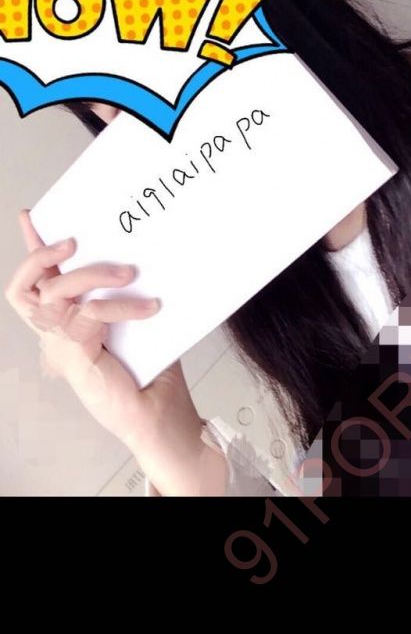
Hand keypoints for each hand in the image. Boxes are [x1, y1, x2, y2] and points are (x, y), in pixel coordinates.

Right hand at [4, 210, 227, 495]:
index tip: (33, 216)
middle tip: (76, 241)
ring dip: (91, 275)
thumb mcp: (136, 322)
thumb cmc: (150, 373)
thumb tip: (139, 256)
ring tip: (128, 271)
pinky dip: (119, 306)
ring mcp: (61, 346)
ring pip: (55, 295)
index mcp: (65, 323)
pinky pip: (88, 315)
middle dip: (45, 255)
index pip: (36, 282)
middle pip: (29, 285)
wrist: (159, 417)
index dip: (32, 248)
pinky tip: (149, 306)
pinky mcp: (76, 356)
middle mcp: (55, 334)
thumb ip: (125, 294)